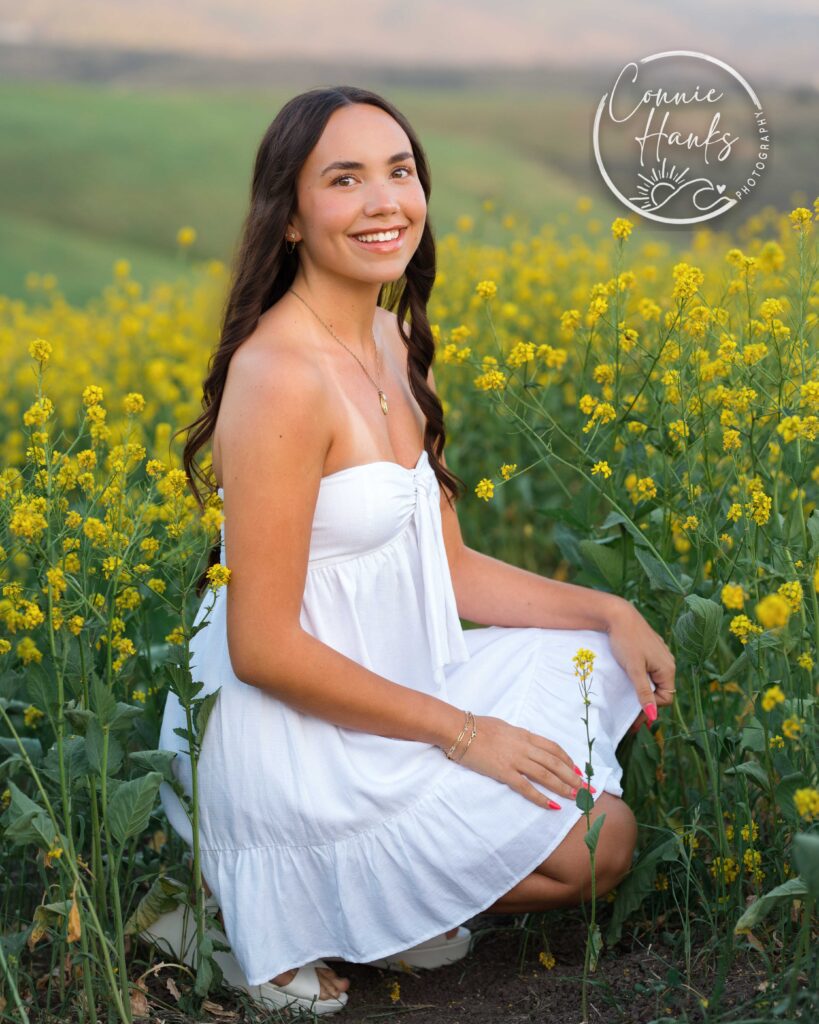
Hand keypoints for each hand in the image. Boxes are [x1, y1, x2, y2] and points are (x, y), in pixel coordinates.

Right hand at [454, 715, 593, 810]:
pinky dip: (541, 797)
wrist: (459, 729)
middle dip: (573, 776)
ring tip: (576, 797)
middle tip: (587, 788)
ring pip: (546, 774)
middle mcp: (524, 746)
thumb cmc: (477, 726)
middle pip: (555, 762)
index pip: (553, 748)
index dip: (568, 760)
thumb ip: (517, 737)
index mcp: (524, 734)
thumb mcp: (504, 727)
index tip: (578, 770)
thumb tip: (526, 744)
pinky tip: (552, 806)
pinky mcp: (503, 772)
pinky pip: (526, 787)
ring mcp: (515, 759)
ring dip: (563, 787)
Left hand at [605, 601, 675, 732]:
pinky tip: (630, 680)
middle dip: (647, 702)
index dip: (652, 707)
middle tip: (630, 716)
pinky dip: (642, 678)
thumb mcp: (634, 670)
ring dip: (644, 690)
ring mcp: (660, 655)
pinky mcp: (651, 649)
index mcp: (668, 668)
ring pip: (655, 680)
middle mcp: (668, 662)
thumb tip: (653, 717)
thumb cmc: (626, 641)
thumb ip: (643, 692)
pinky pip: (650, 669)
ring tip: (628, 698)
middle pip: (662, 690)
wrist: (618, 615)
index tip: (634, 714)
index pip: (666, 698)